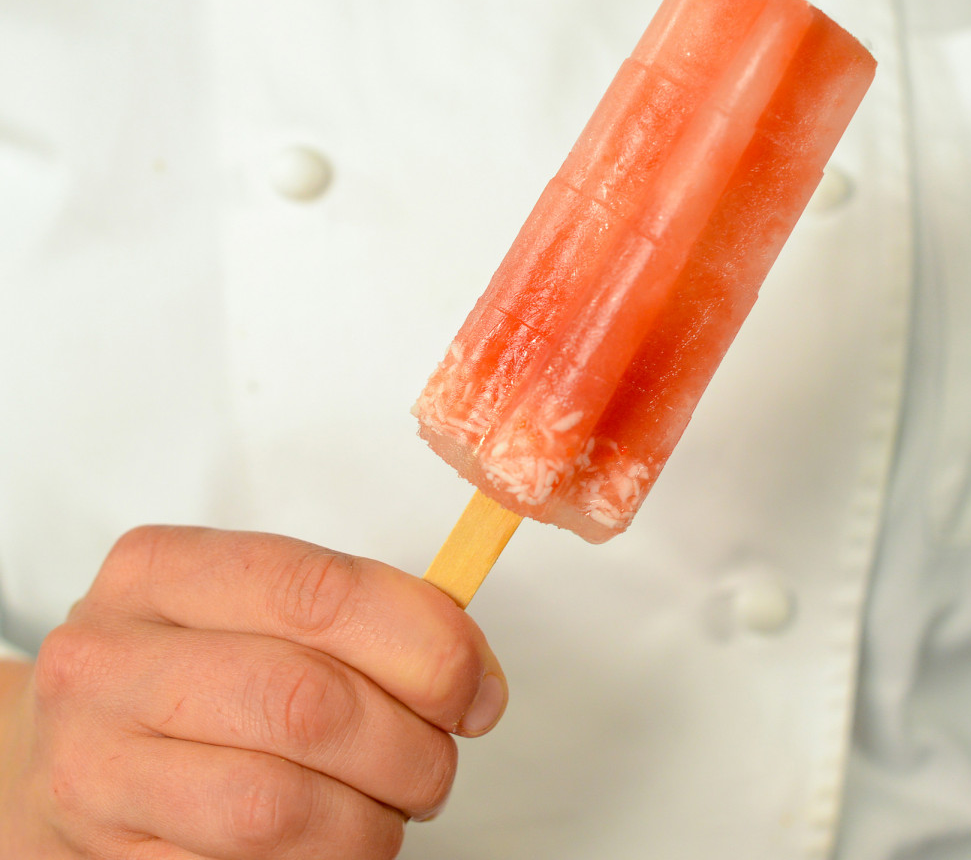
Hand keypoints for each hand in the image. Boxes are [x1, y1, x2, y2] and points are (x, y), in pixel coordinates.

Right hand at [0, 526, 506, 858]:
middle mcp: (111, 660)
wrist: (63, 743)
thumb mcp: (252, 607)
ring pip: (277, 807)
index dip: (424, 642)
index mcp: (161, 569)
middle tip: (438, 759)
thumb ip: (358, 618)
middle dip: (409, 745)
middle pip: (306, 703)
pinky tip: (335, 836)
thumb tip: (472, 677)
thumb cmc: (189, 663)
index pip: (319, 593)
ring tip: (390, 804)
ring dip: (372, 819)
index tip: (477, 686)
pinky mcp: (107, 857)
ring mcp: (95, 766)